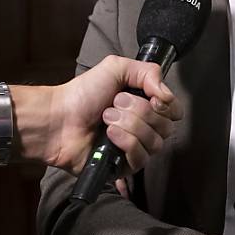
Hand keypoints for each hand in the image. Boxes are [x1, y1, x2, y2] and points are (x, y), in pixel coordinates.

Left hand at [48, 55, 180, 174]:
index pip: (175, 111)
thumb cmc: (84, 93)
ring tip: (106, 118)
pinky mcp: (124, 167)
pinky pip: (140, 157)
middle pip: (166, 126)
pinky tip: (108, 134)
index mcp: (145, 105)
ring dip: (129, 125)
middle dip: (140, 110)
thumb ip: (149, 72)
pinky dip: (125, 141)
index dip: (167, 105)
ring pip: (154, 142)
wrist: (60, 117)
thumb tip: (167, 95)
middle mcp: (144, 128)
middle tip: (115, 104)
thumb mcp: (117, 68)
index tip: (151, 96)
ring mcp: (135, 149)